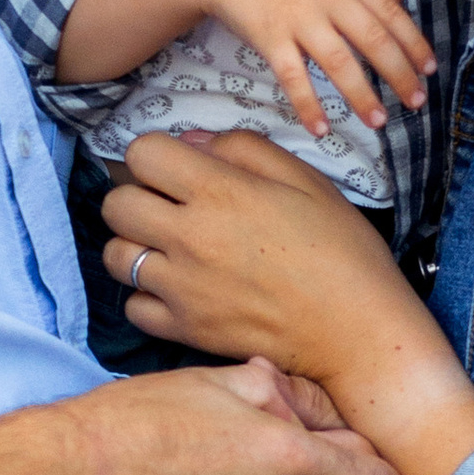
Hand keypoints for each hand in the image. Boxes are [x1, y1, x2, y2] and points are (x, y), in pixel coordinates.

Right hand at [56, 0, 432, 145]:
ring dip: (362, 95)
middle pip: (374, 41)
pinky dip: (309, 105)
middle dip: (399, 74)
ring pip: (340, 63)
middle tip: (416, 103)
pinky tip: (322, 128)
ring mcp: (299, 18)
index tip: (430, 70)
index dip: (414, 43)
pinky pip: (294, 78)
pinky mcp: (270, 37)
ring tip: (379, 122)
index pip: (391, 14)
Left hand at [103, 133, 473, 474]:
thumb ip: (243, 149)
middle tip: (168, 207)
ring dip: (135, 247)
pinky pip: (133, 308)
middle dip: (137, 197)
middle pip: (116, 204)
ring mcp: (183, 288)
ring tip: (169, 250)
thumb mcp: (305, 180)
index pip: (142, 153)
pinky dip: (147, 298)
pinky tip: (178, 290)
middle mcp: (191, 237)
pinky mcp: (186, 330)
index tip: (178, 168)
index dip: (156, 155)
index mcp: (221, 191)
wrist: (358, 332)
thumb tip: (192, 142)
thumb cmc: (342, 252)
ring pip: (115, 256)